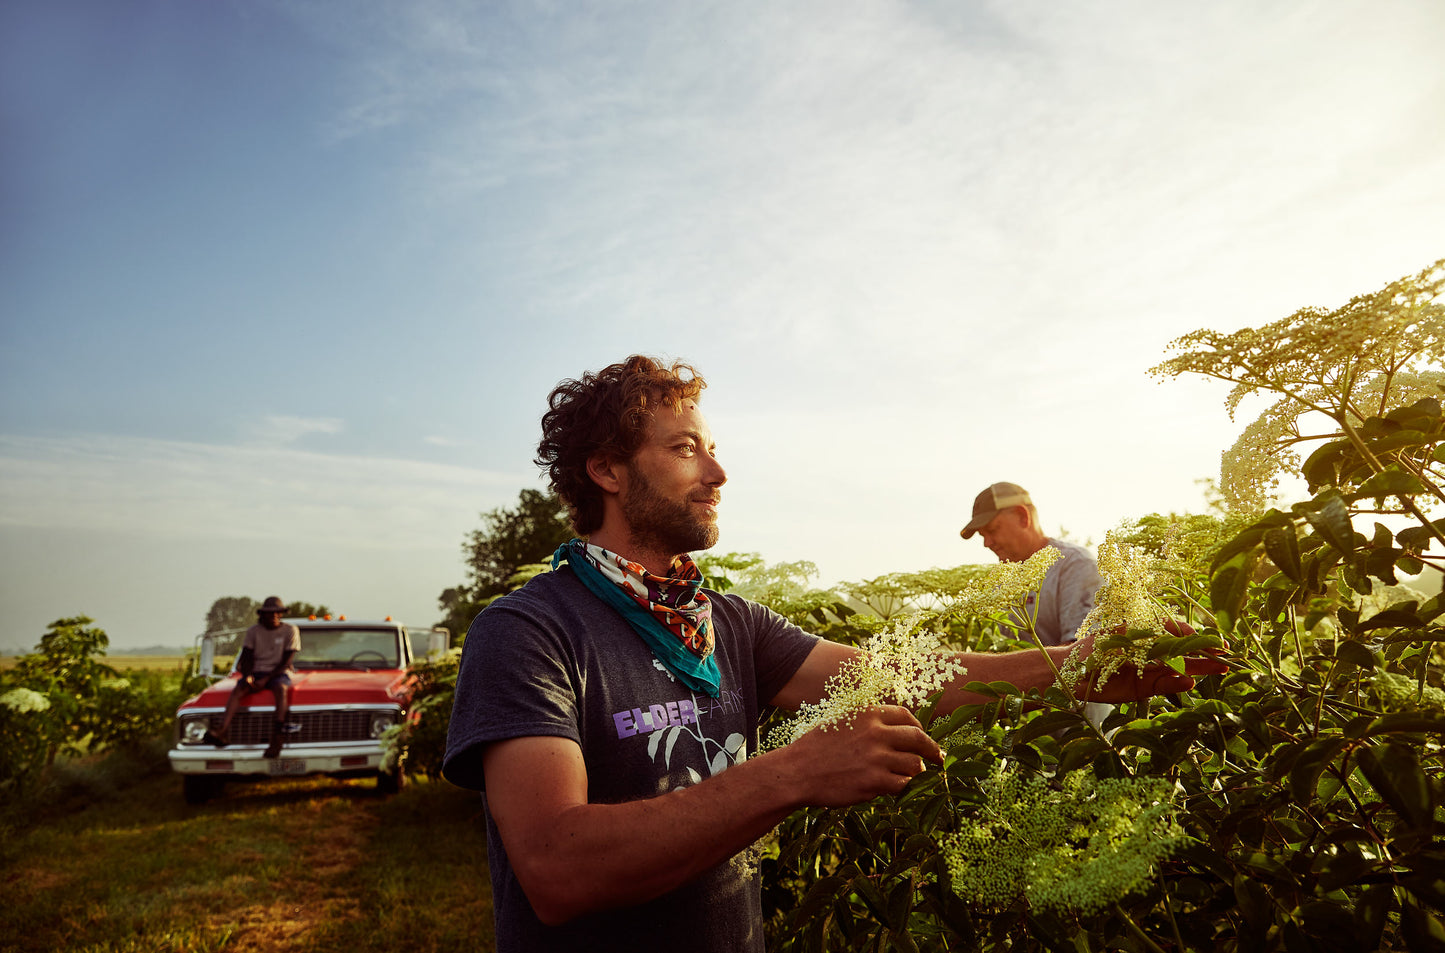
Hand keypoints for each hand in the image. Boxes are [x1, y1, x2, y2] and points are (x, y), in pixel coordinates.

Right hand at [784, 705, 943, 807]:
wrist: (797, 772)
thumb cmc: (817, 748)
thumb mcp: (842, 721)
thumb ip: (869, 722)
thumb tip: (897, 730)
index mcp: (868, 713)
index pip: (906, 716)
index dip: (919, 728)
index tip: (923, 738)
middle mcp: (876, 732)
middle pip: (918, 738)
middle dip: (932, 750)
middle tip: (940, 758)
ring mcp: (877, 758)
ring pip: (914, 764)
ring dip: (915, 772)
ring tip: (908, 777)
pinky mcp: (875, 781)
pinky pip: (904, 785)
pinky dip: (905, 787)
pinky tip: (898, 788)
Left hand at [1074, 620, 1229, 702]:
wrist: (1069, 673)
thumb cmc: (1091, 648)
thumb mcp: (1118, 638)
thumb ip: (1146, 638)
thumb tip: (1170, 640)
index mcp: (1144, 633)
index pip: (1176, 632)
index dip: (1195, 635)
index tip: (1213, 638)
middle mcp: (1151, 650)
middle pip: (1183, 650)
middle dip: (1205, 652)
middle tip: (1227, 656)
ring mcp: (1150, 669)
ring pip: (1180, 668)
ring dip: (1200, 668)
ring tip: (1220, 669)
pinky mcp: (1146, 688)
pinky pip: (1167, 684)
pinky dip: (1179, 683)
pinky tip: (1191, 681)